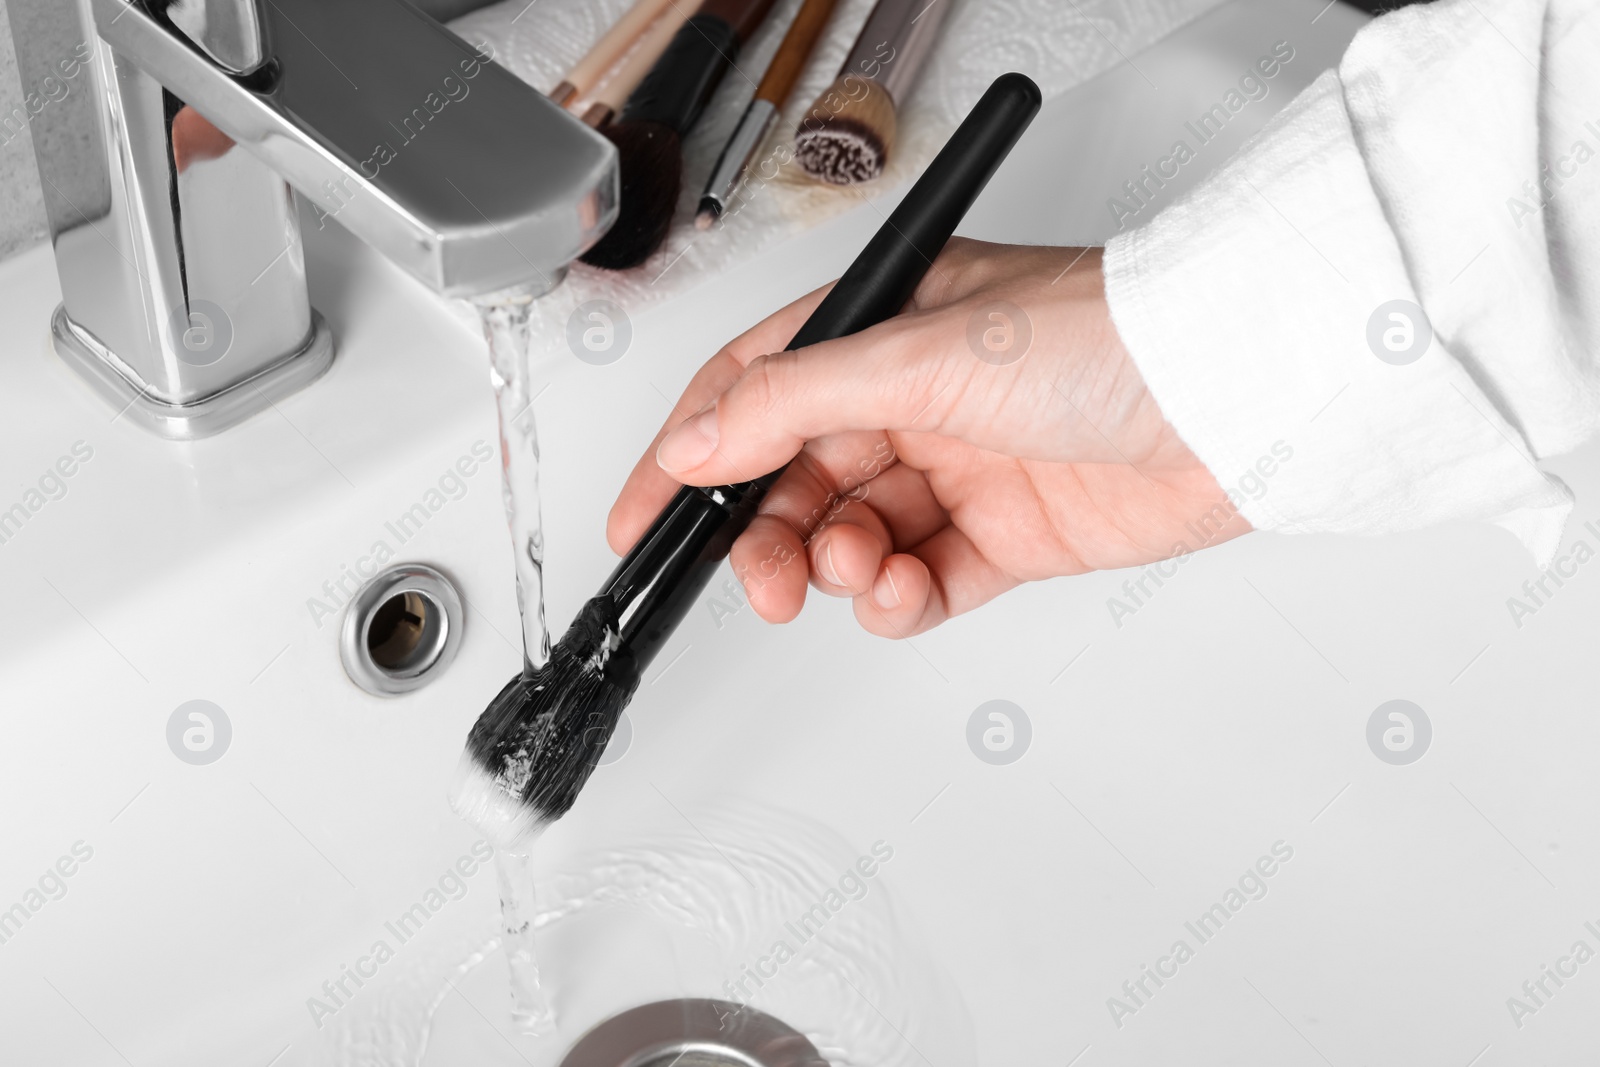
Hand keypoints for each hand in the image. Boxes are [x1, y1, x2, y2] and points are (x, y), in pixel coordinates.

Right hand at [607, 239, 1246, 637]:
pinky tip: (913, 588)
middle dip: (771, 536)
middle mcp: (912, 398)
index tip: (642, 519)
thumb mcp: (918, 355)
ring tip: (867, 567)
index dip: (687, 456)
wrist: (1231, 399)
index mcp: (880, 331)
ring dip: (842, 567)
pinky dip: (904, 601)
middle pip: (795, 482)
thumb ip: (791, 402)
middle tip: (770, 579)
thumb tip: (695, 440)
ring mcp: (957, 469)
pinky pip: (922, 585)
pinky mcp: (1004, 536)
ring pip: (852, 539)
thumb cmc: (1101, 336)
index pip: (750, 392)